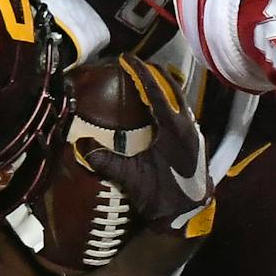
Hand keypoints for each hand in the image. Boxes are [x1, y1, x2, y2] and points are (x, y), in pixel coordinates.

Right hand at [78, 56, 214, 236]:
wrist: (189, 217)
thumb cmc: (164, 199)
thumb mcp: (132, 180)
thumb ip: (107, 163)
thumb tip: (81, 146)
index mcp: (175, 129)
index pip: (156, 92)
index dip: (140, 72)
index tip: (126, 57)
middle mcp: (188, 126)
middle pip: (172, 89)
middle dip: (155, 73)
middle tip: (136, 63)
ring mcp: (194, 133)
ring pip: (180, 100)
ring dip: (163, 87)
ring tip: (145, 79)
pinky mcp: (194, 142)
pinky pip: (182, 113)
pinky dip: (169, 103)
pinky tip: (157, 107)